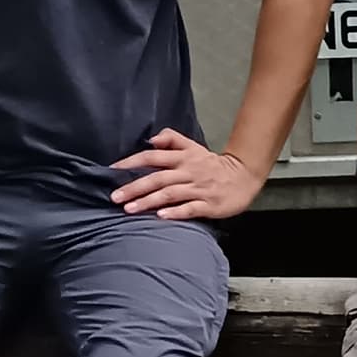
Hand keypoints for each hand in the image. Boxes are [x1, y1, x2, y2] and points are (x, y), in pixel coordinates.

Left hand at [112, 129, 266, 221]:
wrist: (243, 177)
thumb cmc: (212, 165)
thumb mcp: (193, 147)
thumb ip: (172, 139)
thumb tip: (152, 139)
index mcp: (184, 158)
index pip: (153, 157)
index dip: (132, 162)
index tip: (113, 171)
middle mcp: (189, 172)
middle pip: (158, 178)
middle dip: (135, 187)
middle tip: (115, 196)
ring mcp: (199, 189)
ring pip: (170, 194)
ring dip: (149, 201)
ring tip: (130, 209)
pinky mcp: (209, 204)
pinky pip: (190, 208)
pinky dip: (175, 212)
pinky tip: (160, 217)